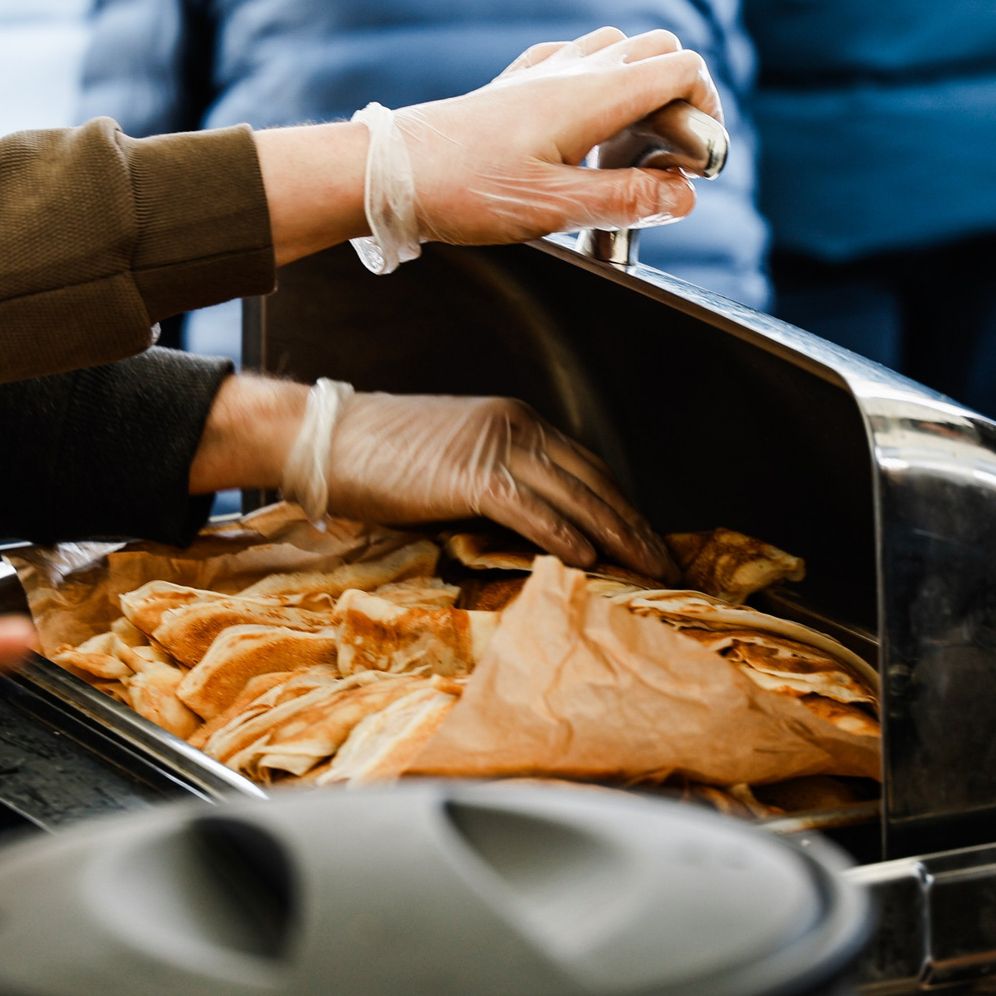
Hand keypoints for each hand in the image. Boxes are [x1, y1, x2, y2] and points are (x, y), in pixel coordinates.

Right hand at [187, 376, 674, 577]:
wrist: (325, 439)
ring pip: (575, 495)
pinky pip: (530, 509)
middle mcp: (516, 426)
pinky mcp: (469, 474)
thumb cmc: (379, 460)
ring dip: (617, 537)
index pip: (589, 468)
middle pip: (595, 482)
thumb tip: (538, 531)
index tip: (652, 542)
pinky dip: (563, 534)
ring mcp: (495, 447)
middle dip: (637, 527)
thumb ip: (500, 487)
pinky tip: (588, 561)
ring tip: (648, 572)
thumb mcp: (454, 466)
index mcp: (516, 422)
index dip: (626, 507)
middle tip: (670, 566)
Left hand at [254, 27, 721, 262]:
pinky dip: (598, 86)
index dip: (707, 111)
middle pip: (658, 52)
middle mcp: (572, 71)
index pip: (682, 69)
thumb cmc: (463, 189)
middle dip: (682, 98)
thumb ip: (626, 199)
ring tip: (623, 152)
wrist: (387, 174)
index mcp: (592, 95)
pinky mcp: (515, 86)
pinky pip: (575, 62)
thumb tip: (685, 196)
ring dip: (640, 90)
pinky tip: (580, 131)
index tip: (694, 162)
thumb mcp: (553, 208)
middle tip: (666, 158)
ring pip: (618, 52)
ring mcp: (542, 73)